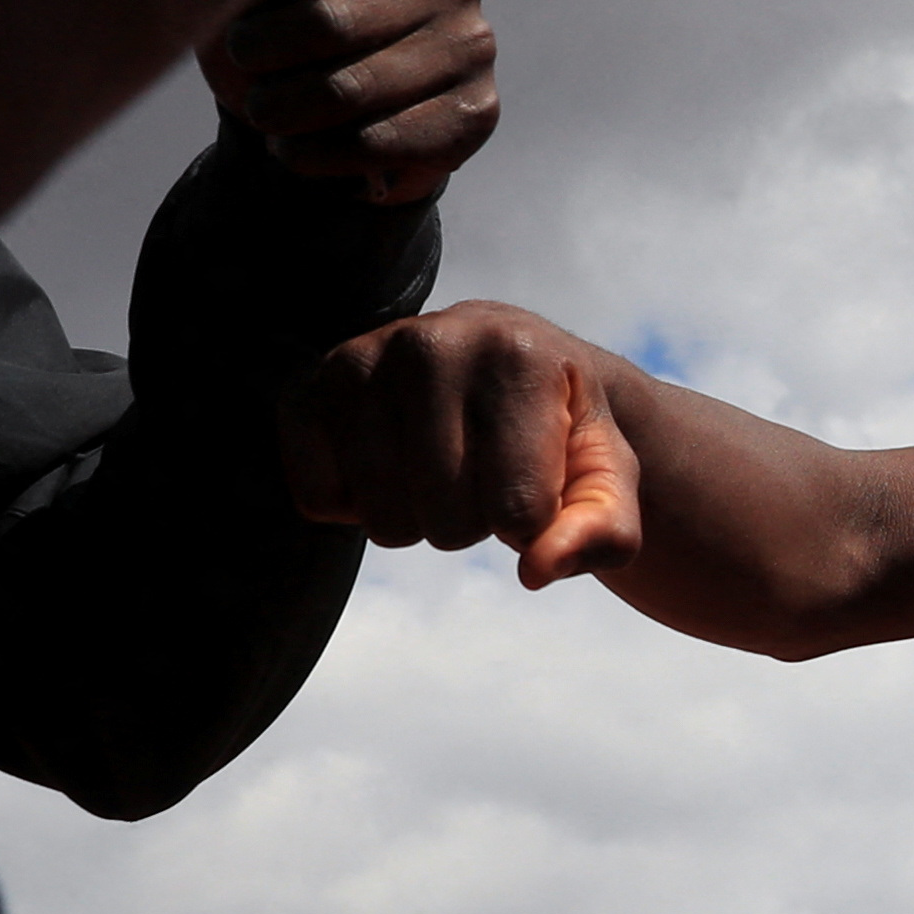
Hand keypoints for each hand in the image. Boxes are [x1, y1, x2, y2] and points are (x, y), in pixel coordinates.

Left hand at [195, 0, 496, 205]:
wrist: (336, 109)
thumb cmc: (284, 28)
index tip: (228, 2)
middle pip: (333, 18)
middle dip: (263, 51)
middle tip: (240, 61)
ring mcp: (470, 46)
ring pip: (351, 89)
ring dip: (282, 110)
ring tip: (261, 112)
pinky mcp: (474, 114)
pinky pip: (377, 143)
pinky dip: (315, 154)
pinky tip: (290, 148)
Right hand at [280, 302, 641, 587]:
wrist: (510, 366)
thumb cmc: (559, 431)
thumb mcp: (606, 478)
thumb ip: (602, 531)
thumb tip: (536, 570)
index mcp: (519, 357)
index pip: (519, 513)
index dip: (531, 522)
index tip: (536, 475)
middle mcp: (431, 343)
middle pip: (446, 522)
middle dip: (473, 521)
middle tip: (483, 471)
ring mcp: (360, 360)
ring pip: (383, 520)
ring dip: (417, 518)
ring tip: (439, 465)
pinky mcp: (307, 389)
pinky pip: (320, 501)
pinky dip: (354, 505)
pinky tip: (387, 460)